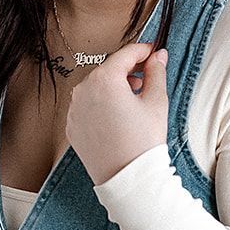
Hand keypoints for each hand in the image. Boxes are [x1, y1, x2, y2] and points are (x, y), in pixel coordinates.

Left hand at [66, 41, 168, 186]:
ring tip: (134, 99)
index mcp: (104, 79)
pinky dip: (101, 104)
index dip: (142, 50)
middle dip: (128, 70)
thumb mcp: (156, 101)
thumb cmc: (143, 141)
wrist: (128, 178)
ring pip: (96, 87)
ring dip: (114, 87)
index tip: (154, 52)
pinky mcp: (72, 127)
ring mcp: (74, 110)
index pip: (125, 54)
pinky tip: (118, 116)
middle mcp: (83, 90)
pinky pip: (87, 106)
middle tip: (147, 77)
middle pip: (109, 70)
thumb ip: (156, 72)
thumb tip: (158, 56)